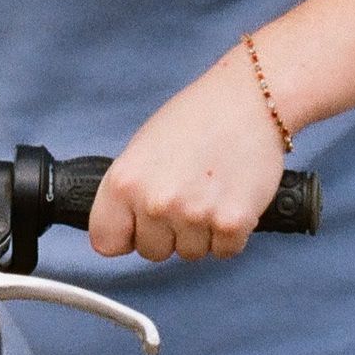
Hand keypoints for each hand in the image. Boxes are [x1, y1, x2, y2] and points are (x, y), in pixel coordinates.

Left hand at [88, 49, 285, 263]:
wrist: (248, 101)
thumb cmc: (195, 119)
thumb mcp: (142, 149)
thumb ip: (129, 192)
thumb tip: (124, 230)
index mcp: (124, 181)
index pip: (105, 242)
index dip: (125, 233)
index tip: (138, 223)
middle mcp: (155, 202)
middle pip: (151, 252)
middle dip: (167, 232)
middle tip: (186, 193)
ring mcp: (194, 215)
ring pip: (190, 253)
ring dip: (200, 231)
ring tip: (210, 189)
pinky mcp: (232, 223)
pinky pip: (224, 251)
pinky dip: (230, 232)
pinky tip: (230, 197)